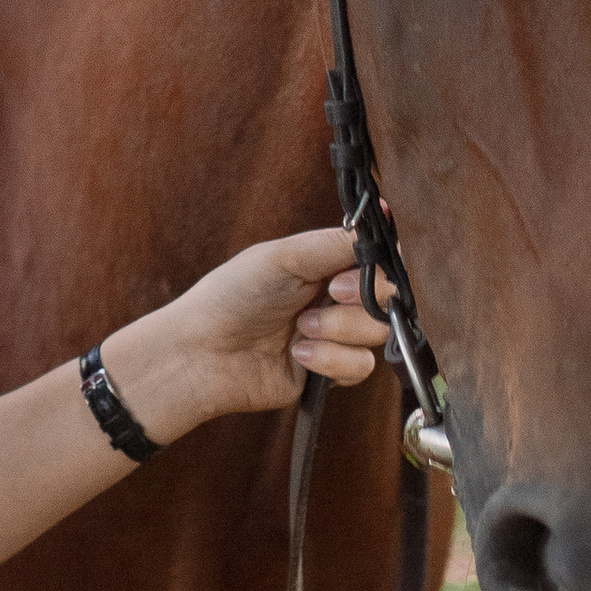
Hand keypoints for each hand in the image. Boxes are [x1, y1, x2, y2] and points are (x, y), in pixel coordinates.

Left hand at [105, 231, 387, 446]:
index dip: (382, 266)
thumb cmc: (232, 295)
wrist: (203, 353)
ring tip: (299, 329)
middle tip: (328, 294)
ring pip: (376, 334)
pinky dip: (331, 361)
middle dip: (360, 298)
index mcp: (325, 263)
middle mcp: (335, 298)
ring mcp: (335, 336)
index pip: (380, 260)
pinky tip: (299, 356)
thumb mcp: (283, 257)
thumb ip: (335, 243)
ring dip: (338, 330)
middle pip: (387, 298)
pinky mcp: (330, 372)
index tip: (361, 268)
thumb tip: (387, 217)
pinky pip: (360, 367)